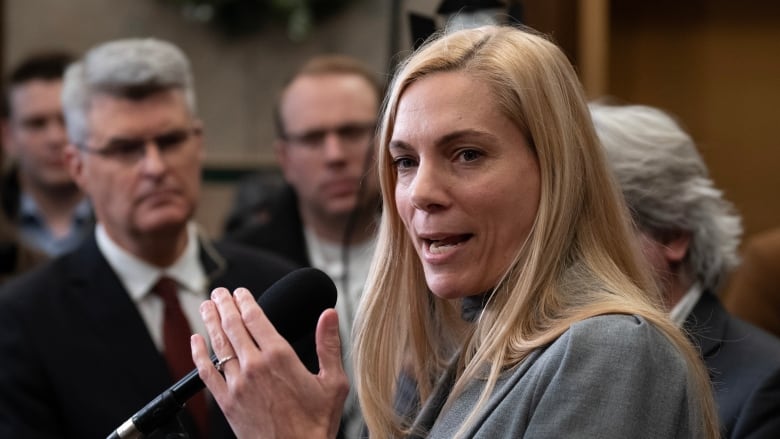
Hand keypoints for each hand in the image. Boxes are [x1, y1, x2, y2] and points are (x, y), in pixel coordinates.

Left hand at [191, 287, 348, 438]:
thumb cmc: (317, 423)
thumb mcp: (333, 382)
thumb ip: (328, 344)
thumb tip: (329, 314)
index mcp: (280, 357)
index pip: (257, 318)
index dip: (246, 301)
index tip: (241, 291)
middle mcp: (255, 366)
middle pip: (233, 326)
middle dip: (224, 305)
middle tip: (219, 292)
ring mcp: (237, 384)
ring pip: (218, 345)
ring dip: (210, 322)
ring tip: (206, 305)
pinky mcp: (227, 402)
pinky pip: (206, 373)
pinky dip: (198, 354)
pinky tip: (195, 340)